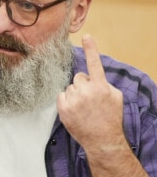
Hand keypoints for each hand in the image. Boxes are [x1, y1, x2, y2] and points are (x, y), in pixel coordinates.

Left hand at [57, 34, 125, 152]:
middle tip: (90, 99)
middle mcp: (86, 91)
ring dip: (75, 94)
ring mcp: (73, 100)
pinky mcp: (63, 108)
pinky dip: (66, 101)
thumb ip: (104, 83)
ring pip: (70, 87)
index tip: (86, 36)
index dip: (91, 49)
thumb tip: (93, 79)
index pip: (95, 63)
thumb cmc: (110, 117)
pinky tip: (75, 111)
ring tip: (84, 108)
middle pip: (79, 77)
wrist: (102, 139)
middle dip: (83, 85)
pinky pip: (61, 96)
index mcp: (101, 86)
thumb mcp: (115, 97)